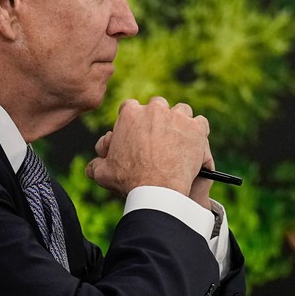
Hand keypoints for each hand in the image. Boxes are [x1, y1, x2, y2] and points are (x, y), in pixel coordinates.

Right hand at [86, 97, 214, 208]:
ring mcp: (177, 117)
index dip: (136, 120)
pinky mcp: (196, 128)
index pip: (131, 107)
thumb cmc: (129, 180)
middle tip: (160, 137)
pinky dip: (199, 132)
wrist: (157, 189)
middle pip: (158, 106)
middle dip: (159, 118)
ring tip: (179, 139)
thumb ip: (97, 164)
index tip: (140, 131)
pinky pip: (201, 122)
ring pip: (181, 111)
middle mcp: (154, 110)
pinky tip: (195, 143)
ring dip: (180, 122)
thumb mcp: (103, 173)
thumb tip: (94, 165)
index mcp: (130, 114)